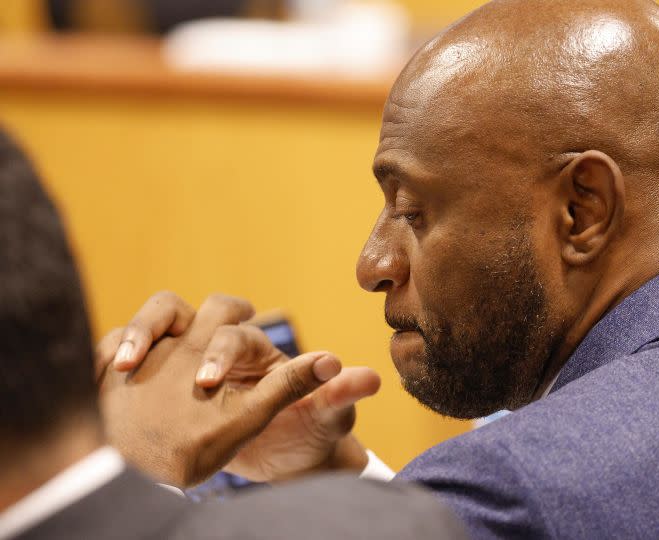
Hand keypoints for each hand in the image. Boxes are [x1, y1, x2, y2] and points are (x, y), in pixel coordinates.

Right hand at [97, 292, 381, 482]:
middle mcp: (217, 345)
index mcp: (256, 350)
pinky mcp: (154, 380)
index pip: (233, 331)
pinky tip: (97, 382)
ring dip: (131, 336)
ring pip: (152, 323)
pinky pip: (124, 353)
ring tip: (114, 369)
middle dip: (162, 330)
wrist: (278, 463)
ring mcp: (181, 360)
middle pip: (184, 311)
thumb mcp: (321, 420)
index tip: (208, 385)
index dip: (220, 351)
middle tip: (140, 365)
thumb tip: (372, 378)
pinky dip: (107, 358)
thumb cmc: (304, 436)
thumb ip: (338, 397)